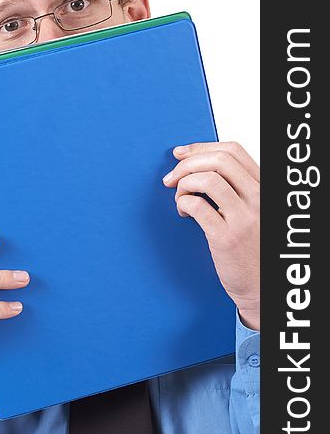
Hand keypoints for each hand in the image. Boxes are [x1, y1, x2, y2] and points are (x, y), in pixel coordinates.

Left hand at [162, 141, 259, 329]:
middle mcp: (258, 199)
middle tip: (171, 178)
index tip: (180, 153)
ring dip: (184, 185)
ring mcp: (244, 218)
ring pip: (207, 180)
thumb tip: (195, 164)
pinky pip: (197, 206)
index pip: (233, 151)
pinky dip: (183, 203)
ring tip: (179, 198)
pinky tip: (183, 212)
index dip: (201, 147)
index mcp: (263, 188)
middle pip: (218, 161)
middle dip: (187, 164)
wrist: (260, 286)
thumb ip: (234, 188)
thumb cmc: (250, 247)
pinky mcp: (226, 237)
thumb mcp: (252, 210)